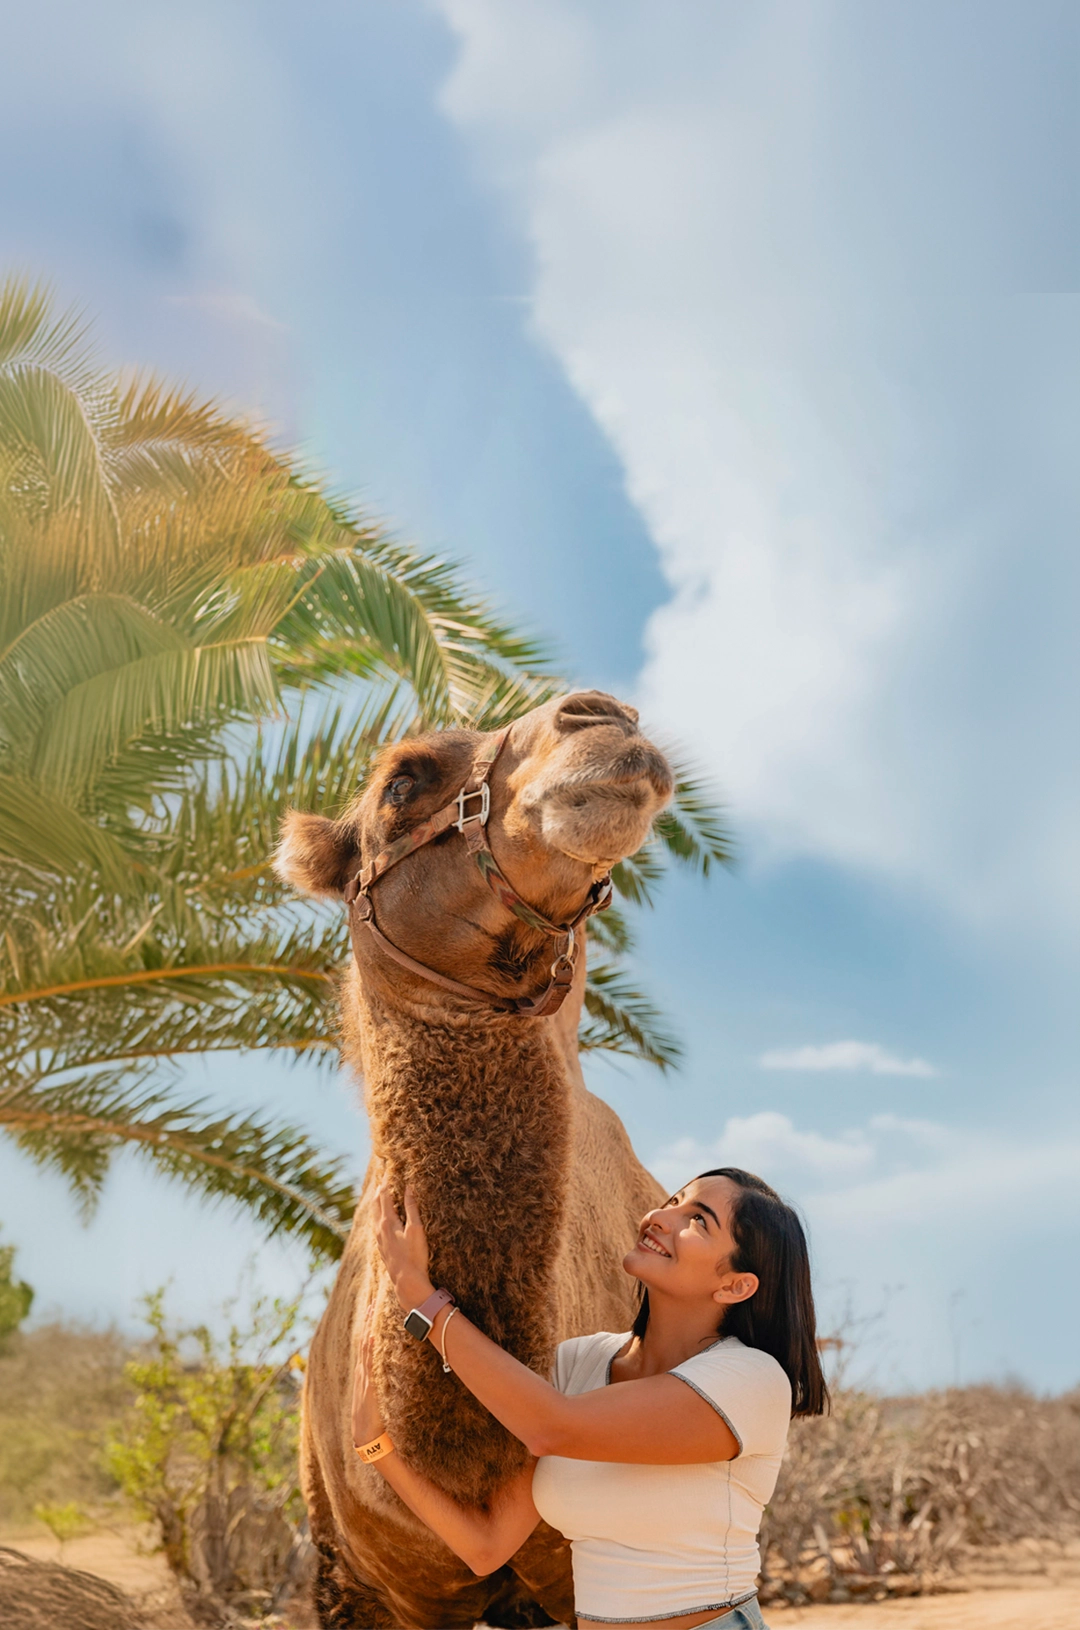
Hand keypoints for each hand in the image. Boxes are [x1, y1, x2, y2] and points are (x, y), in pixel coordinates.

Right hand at [350, 1297, 384, 1448]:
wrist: (367, 1439)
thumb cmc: (378, 1420)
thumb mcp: (381, 1396)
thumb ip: (387, 1382)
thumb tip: (399, 1367)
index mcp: (366, 1373)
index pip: (367, 1343)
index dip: (369, 1324)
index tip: (373, 1306)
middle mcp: (363, 1372)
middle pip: (364, 1339)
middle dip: (368, 1319)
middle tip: (372, 1298)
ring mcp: (364, 1378)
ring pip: (365, 1347)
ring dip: (368, 1327)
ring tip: (372, 1308)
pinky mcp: (368, 1386)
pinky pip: (369, 1363)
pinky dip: (370, 1348)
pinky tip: (373, 1335)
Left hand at [373, 1177, 433, 1311]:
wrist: (406, 1280)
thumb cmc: (414, 1255)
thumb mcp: (417, 1229)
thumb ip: (412, 1208)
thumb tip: (409, 1188)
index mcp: (387, 1221)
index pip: (384, 1196)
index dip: (386, 1182)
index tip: (388, 1170)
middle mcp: (379, 1228)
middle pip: (375, 1203)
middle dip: (379, 1189)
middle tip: (383, 1177)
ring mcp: (378, 1238)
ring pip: (373, 1214)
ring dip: (376, 1201)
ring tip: (379, 1193)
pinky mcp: (381, 1246)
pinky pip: (375, 1224)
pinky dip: (377, 1213)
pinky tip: (380, 1217)